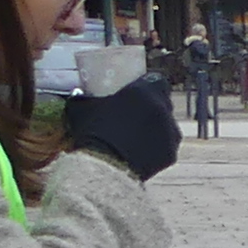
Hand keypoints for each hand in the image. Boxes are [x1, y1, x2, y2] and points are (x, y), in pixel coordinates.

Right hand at [59, 76, 180, 182]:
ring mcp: (171, 133)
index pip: (156, 81)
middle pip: (162, 104)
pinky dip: (156, 150)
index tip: (135, 94)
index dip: (147, 86)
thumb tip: (77, 95)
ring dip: (155, 129)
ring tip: (134, 138)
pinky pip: (166, 148)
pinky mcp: (171, 155)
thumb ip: (84, 98)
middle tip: (132, 116)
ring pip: (167, 127)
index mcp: (146, 91)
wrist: (105, 166)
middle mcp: (164, 109)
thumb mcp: (83, 108)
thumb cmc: (92, 131)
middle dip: (150, 108)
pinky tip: (139, 154)